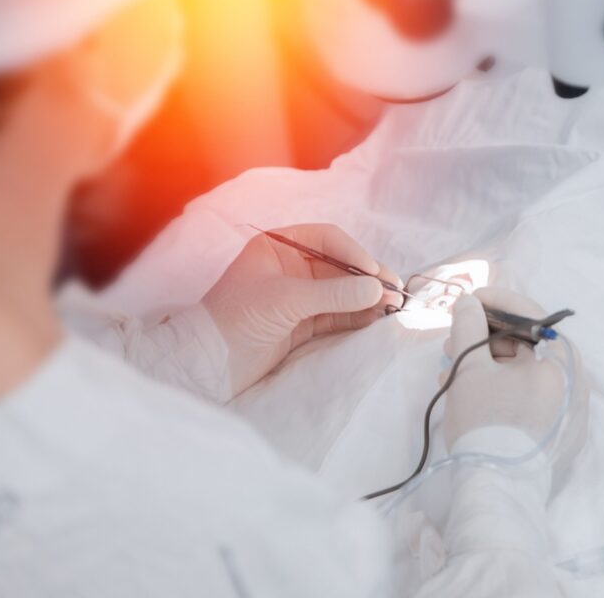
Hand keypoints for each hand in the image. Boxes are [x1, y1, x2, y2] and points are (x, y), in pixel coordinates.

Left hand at [202, 224, 402, 394]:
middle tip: (394, 290)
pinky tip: (375, 318)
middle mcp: (290, 267)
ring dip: (366, 298)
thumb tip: (377, 288)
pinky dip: (357, 316)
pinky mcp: (302, 323)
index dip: (353, 253)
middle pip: (339, 266)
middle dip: (366, 278)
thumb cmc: (236, 318)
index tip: (374, 272)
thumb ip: (333, 293)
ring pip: (341, 291)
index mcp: (278, 247)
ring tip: (392, 306)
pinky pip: (337, 314)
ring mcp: (298, 296)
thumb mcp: (286, 299)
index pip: (326, 239)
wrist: (209, 364)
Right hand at [442, 288, 589, 481]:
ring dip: (484, 365)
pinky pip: (526, 397)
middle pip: (526, 345)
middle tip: (451, 341)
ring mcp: (566, 412)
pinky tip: (465, 393)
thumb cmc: (487, 421)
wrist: (498, 490)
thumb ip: (468, 326)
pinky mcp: (554, 434)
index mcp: (562, 362)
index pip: (530, 315)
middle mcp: (574, 383)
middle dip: (483, 338)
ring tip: (448, 373)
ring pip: (522, 373)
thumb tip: (469, 303)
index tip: (466, 299)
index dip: (495, 301)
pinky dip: (497, 389)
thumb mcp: (470, 367)